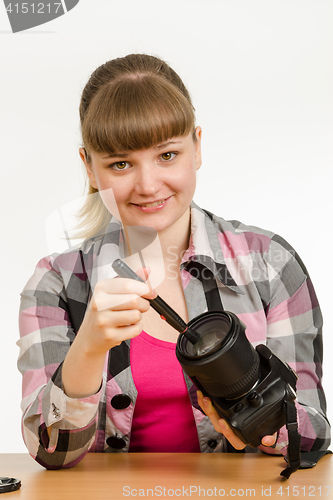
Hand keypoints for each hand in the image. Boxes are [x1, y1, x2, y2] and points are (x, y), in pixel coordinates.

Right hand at [62, 268, 155, 397]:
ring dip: (139, 316)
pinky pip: (135, 330)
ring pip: (136, 315)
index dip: (144, 288)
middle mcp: (99, 303)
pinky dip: (137, 328)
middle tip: (142, 306)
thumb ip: (130, 280)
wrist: (89, 337)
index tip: (152, 293)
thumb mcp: (112, 292)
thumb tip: (147, 269)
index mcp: (101, 288)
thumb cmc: (104, 311)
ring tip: (131, 317)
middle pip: (134, 300)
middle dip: (145, 304)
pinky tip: (127, 327)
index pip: (128, 284)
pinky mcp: (109, 336)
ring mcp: (103, 320)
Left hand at [197, 391, 276, 449]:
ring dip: (207, 408)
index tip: (223, 421)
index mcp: (242, 437)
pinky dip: (203, 403)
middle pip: (219, 427)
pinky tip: (201, 394)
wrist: (259, 418)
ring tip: (205, 397)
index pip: (234, 440)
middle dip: (212, 414)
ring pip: (213, 418)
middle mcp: (231, 431)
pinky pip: (209, 411)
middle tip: (209, 403)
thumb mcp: (270, 431)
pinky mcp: (219, 414)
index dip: (227, 432)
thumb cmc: (262, 426)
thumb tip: (266, 440)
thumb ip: (270, 436)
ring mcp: (224, 422)